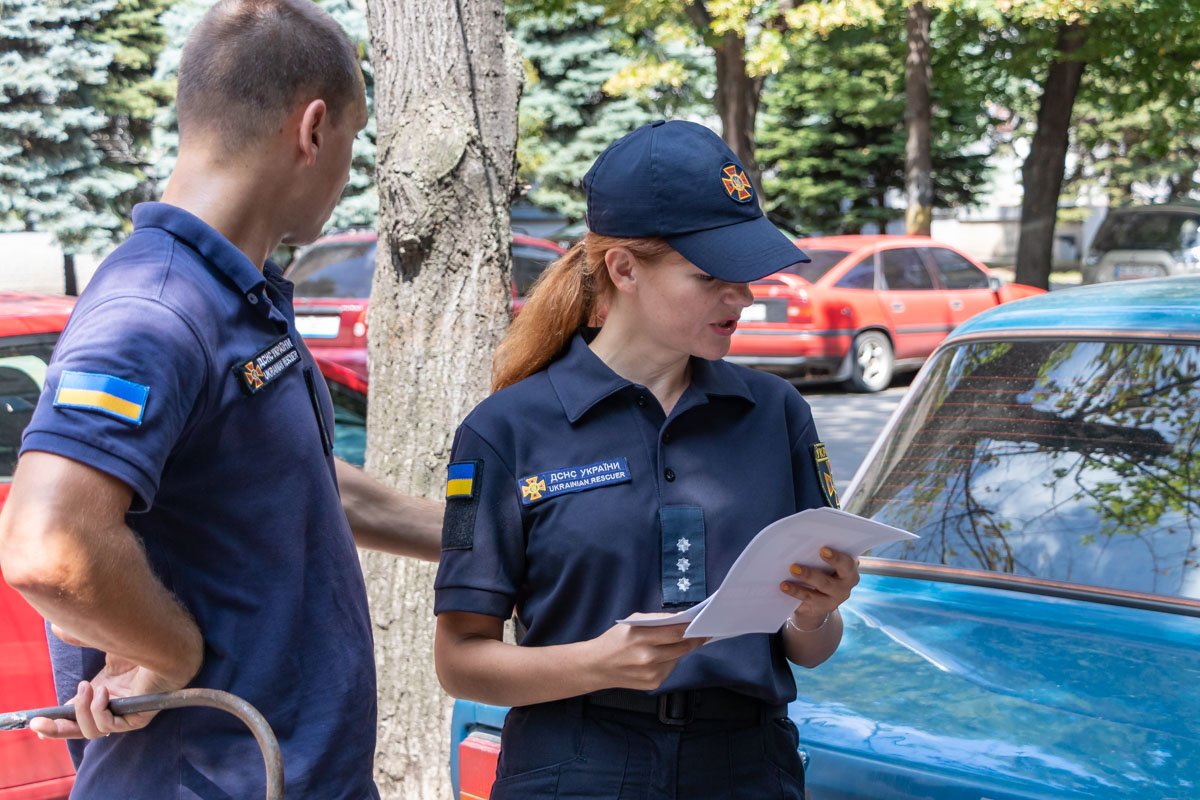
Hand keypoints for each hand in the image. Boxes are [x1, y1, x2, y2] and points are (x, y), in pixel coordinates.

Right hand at [30, 627, 193, 740]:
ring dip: (81, 711)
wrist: (170, 641)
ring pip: (92, 731)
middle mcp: (112, 706)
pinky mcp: (137, 717)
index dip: (55, 722)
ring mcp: (125, 713)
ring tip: (87, 688)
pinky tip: (104, 692)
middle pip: (80, 730)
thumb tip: (60, 627)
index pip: (75, 717)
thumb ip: (82, 637)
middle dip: (56, 730)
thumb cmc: (143, 639)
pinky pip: (109, 726)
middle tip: (39, 725)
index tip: (37, 721)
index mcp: (102, 693)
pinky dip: (99, 711)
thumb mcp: (104, 640)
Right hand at [589, 614, 707, 690]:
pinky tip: (664, 655)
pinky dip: (671, 660)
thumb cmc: (616, 639)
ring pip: (678, 658)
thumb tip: (682, 619)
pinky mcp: (654, 684)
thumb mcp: (633, 622)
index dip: (692, 628)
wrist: (597, 666)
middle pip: (682, 647)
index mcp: (641, 638)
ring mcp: (652, 673)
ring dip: (683, 649)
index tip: (703, 623)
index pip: (676, 632)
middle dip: (695, 638)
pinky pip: (670, 668)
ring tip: (685, 641)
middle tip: (704, 632)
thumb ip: (657, 620)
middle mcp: (648, 658)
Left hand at [780, 547, 859, 630]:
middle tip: (794, 567)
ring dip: (802, 583)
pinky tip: (784, 586)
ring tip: (790, 572)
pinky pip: (807, 599)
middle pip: (829, 582)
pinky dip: (795, 591)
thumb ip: (820, 556)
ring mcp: (833, 600)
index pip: (847, 564)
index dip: (836, 558)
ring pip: (817, 592)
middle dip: (812, 574)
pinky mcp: (820, 608)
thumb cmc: (824, 573)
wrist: (819, 603)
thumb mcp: (826, 565)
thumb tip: (803, 542)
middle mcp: (844, 587)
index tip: (822, 550)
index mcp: (849, 572)